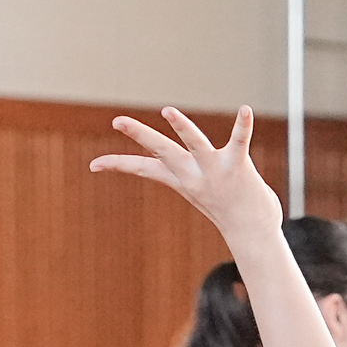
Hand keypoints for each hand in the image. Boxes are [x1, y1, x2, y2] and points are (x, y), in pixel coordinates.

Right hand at [90, 106, 282, 245]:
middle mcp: (193, 175)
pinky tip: (245, 110)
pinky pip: (239, 141)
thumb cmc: (229, 211)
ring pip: (195, 144)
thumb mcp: (201, 190)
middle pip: (162, 150)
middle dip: (140, 134)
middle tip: (118, 121)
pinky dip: (242, 126)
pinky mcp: (238, 167)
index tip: (94, 165)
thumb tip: (181, 167)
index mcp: (181, 178)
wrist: (253, 236)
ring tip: (168, 112)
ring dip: (182, 128)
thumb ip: (189, 171)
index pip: (144, 168)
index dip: (119, 165)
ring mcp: (215, 170)